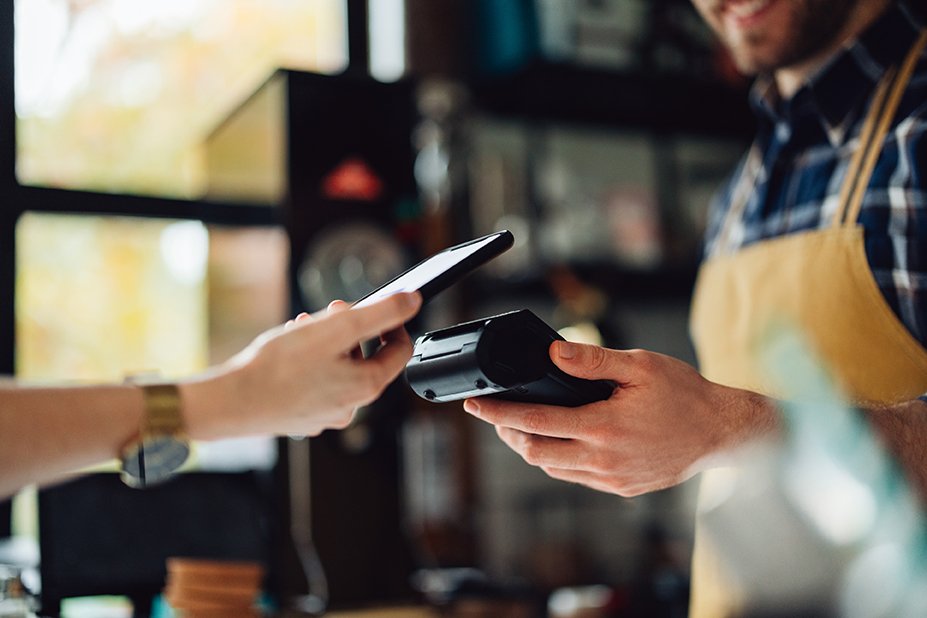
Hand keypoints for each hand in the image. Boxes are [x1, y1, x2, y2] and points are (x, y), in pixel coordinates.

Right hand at [184, 291, 421, 438]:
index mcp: (367, 386)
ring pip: (339, 368)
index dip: (392, 323)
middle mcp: (351, 407)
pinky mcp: (304, 415)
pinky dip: (309, 361)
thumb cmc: (279, 368)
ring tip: (302, 327)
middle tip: (329, 313)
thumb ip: (380, 313)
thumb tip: (412, 302)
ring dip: (327, 342)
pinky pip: (317, 381)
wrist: (233, 401)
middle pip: (366, 358)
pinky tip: (288, 350)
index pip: (400, 351)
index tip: (376, 308)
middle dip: (350, 329)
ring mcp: (326, 414)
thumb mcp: (337, 328)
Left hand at [463, 341, 778, 496]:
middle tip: (495, 416)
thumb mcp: (640, 366)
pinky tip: (558, 441)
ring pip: (553, 469)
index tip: (476, 405)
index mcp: (604, 427)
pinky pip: (576, 477)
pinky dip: (558, 459)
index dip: (498, 414)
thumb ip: (593, 361)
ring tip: (521, 426)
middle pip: (535, 453)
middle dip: (508, 434)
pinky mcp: (621, 488)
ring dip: (531, 448)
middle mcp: (604, 459)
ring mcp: (612, 478)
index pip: (535, 421)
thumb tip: (552, 353)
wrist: (723, 433)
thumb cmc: (685, 395)